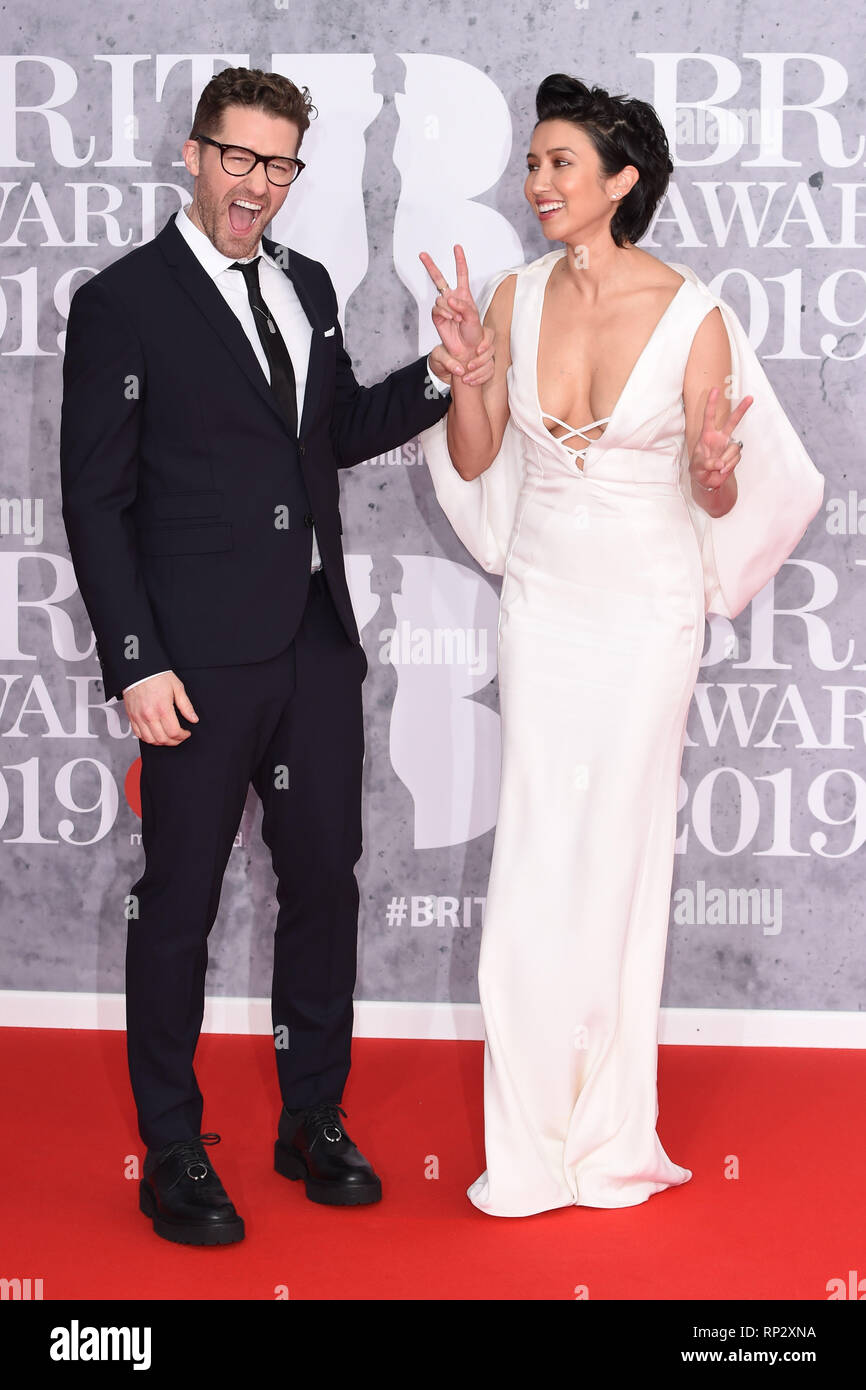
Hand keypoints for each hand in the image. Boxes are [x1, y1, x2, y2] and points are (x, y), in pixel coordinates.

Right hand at [124, 671, 198, 745]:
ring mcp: (139, 717)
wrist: (139, 669)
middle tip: (179, 737)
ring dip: (161, 742)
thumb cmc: (157, 676)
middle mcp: (149, 715)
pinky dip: (148, 738)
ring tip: (168, 737)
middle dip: (174, 741)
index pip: (174, 732)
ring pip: (150, 740)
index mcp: (162, 708)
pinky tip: (155, 734)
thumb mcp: (177, 687)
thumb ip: (186, 706)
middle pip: (163, 739)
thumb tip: (193, 718)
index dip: (183, 736)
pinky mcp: (132, 717)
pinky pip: (139, 735)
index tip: (186, 733)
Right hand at [419, 244, 485, 366]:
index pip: (461, 274)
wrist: (466, 348)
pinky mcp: (437, 316)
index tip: (457, 247)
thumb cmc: (473, 332)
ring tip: (459, 318)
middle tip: (422, 254)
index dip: (459, 260)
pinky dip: (445, 313)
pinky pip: (437, 308)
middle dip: (430, 266)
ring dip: (451, 308)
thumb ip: (463, 305)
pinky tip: (452, 319)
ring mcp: (444, 307)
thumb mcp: (474, 316)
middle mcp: (452, 298)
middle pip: (439, 278)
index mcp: (464, 295)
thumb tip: (450, 298)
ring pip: (441, 298)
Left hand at [429, 329, 494, 388]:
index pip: (488, 333)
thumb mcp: (438, 355)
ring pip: (491, 363)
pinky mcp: (483, 369)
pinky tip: (471, 383)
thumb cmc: (441, 357)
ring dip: (480, 372)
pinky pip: (490, 373)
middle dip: (481, 360)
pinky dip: (481, 379)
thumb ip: (447, 360)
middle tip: (469, 367)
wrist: (441, 370)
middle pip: (491, 350)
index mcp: (471, 337)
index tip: (478, 351)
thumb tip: (460, 370)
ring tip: (466, 379)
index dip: (487, 341)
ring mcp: (482, 358)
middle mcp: (479, 346)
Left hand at [690, 386, 753, 491]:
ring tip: (718, 467)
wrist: (707, 482)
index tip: (715, 389)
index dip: (712, 403)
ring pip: (734, 448)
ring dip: (726, 460)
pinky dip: (729, 466)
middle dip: (741, 410)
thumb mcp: (697, 467)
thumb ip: (707, 464)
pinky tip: (722, 470)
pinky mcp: (734, 456)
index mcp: (707, 435)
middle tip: (750, 398)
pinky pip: (736, 458)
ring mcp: (728, 446)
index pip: (709, 416)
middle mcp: (720, 438)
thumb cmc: (698, 470)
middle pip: (732, 421)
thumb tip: (720, 463)